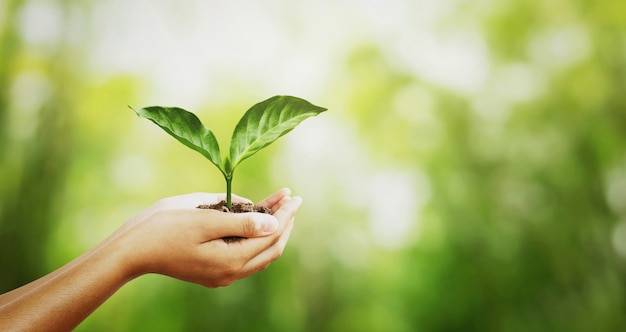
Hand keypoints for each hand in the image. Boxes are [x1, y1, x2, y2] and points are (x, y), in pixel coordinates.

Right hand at [115, 188, 300, 286]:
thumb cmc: (164, 228)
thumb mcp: (205, 219)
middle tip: (292, 199)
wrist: (132, 250)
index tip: (294, 196)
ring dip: (272, 229)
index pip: (270, 236)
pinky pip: (245, 255)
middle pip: (270, 247)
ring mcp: (221, 275)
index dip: (285, 215)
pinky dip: (255, 237)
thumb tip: (274, 223)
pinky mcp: (212, 271)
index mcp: (231, 260)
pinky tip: (256, 221)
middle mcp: (230, 273)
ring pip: (259, 253)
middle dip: (284, 221)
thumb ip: (242, 222)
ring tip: (280, 206)